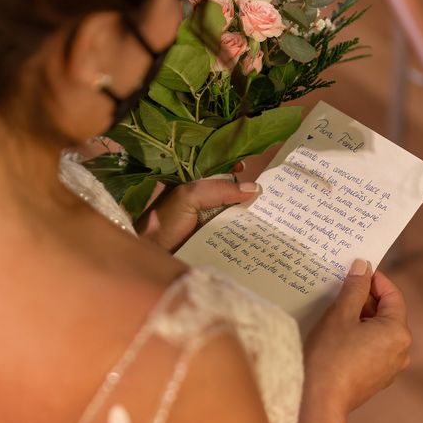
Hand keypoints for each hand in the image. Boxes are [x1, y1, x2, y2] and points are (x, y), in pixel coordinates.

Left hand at [135, 171, 259, 251]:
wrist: (152, 254)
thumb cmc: (164, 221)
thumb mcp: (189, 196)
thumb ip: (219, 189)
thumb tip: (254, 188)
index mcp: (194, 184)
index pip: (219, 171)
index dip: (234, 167)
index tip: (247, 168)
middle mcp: (204, 201)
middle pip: (231, 193)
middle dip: (248, 193)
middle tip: (268, 193)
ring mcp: (209, 222)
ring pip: (234, 214)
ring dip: (250, 215)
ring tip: (271, 215)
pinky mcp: (214, 242)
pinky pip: (233, 234)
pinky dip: (246, 234)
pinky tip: (262, 234)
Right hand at [297, 260, 411, 422]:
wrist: (320, 399)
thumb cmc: (330, 356)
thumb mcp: (341, 314)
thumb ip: (355, 288)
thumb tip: (363, 267)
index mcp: (397, 332)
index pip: (393, 295)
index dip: (375, 279)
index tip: (357, 270)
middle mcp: (401, 350)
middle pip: (386, 313)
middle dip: (365, 298)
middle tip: (342, 288)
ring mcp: (390, 366)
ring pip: (378, 330)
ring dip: (360, 316)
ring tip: (336, 310)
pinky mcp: (377, 377)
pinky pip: (372, 347)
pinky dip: (358, 334)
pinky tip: (337, 332)